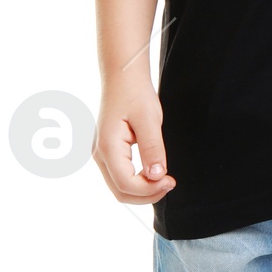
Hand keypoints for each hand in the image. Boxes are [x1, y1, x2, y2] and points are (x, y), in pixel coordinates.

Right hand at [94, 67, 175, 204]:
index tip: (171, 180)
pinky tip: (153, 172)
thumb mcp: (150, 119)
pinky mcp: (107, 152)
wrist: (122, 77)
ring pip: (119, 187)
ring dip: (142, 190)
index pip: (127, 184)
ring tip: (163, 178)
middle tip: (169, 183)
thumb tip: (157, 176)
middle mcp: (99, 154)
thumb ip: (152, 148)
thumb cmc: (135, 93)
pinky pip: (120, 177)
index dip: (150, 189)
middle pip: (121, 192)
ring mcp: (101, 154)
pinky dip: (137, 181)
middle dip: (147, 194)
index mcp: (108, 147)